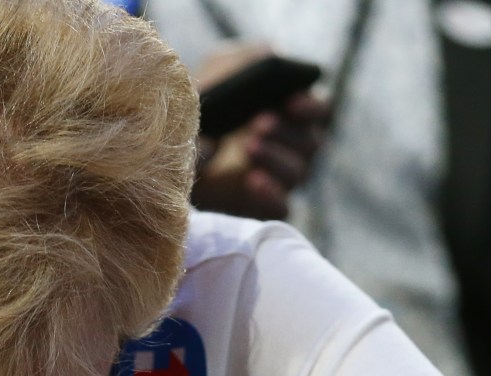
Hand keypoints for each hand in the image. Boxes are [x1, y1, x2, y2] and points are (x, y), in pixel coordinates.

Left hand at [191, 45, 328, 220]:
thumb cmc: (204, 105)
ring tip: (249, 145)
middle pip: (312, 143)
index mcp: (291, 113)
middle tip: (258, 123)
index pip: (320, 111)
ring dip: (277, 158)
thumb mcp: (220, 72)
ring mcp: (279, 177)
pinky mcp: (261, 204)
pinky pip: (282, 206)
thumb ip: (246, 59)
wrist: (170, 146)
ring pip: (298, 172)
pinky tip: (253, 179)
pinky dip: (272, 193)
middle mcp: (292, 146)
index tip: (291, 101)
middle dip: (288, 132)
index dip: (311, 106)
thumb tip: (271, 54)